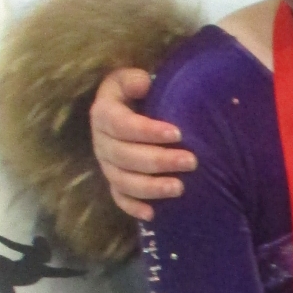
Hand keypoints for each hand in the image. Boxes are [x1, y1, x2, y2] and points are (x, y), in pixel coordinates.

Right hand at [91, 67, 196, 220]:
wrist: (130, 108)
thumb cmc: (139, 92)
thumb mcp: (134, 78)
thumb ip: (135, 79)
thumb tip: (143, 83)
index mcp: (104, 113)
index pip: (121, 125)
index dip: (147, 131)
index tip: (177, 133)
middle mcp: (101, 141)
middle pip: (124, 156)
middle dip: (159, 161)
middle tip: (191, 161)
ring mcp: (107, 164)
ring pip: (123, 181)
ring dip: (151, 187)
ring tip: (179, 188)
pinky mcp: (114, 181)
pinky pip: (119, 198)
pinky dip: (133, 207)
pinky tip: (153, 214)